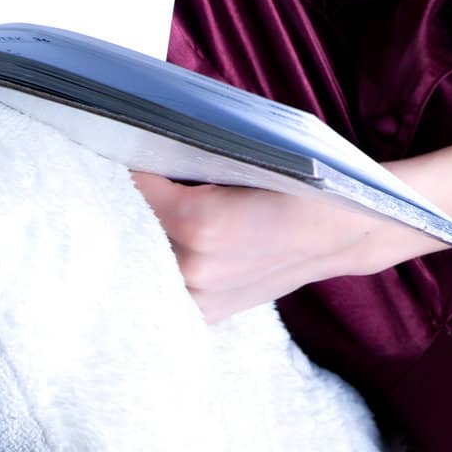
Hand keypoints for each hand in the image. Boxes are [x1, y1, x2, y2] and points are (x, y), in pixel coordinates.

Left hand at [130, 172, 402, 323]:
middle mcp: (194, 266)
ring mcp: (200, 296)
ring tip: (130, 204)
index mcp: (201, 222)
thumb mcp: (248, 154)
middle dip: (121, 199)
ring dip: (135, 231)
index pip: (133, 187)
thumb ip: (194, 155)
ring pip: (143, 258)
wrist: (342, 232)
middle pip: (130, 226)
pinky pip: (163, 282)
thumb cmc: (302, 183)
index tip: (109, 145)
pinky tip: (153, 239)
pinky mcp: (207, 312)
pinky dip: (155, 259)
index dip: (121, 162)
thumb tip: (144, 140)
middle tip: (111, 172)